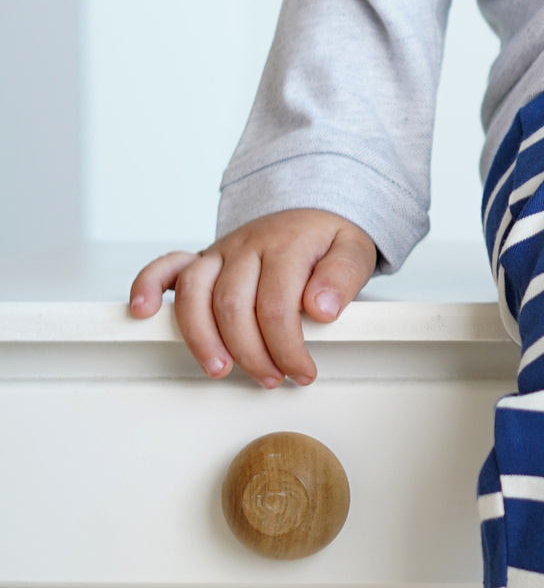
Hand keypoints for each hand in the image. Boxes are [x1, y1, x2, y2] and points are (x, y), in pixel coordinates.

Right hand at [128, 210, 377, 388]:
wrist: (314, 209)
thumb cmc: (330, 239)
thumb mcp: (355, 250)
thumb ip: (343, 276)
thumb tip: (322, 309)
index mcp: (288, 243)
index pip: (278, 303)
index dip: (287, 346)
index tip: (303, 372)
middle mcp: (248, 244)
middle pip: (233, 305)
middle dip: (250, 353)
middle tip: (273, 378)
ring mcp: (221, 250)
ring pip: (195, 293)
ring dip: (202, 338)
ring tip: (221, 370)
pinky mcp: (202, 257)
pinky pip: (166, 266)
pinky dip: (147, 286)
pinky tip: (143, 312)